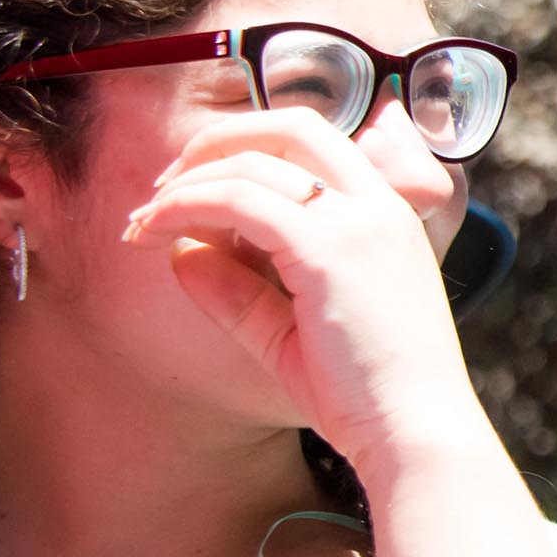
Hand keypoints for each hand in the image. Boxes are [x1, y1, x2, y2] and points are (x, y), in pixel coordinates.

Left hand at [121, 110, 483, 464]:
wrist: (414, 432)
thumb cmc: (365, 395)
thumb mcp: (292, 332)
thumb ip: (240, 290)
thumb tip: (180, 250)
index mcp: (388, 215)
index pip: (318, 142)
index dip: (248, 147)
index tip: (196, 187)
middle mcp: (377, 205)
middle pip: (290, 124)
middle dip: (216, 140)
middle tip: (164, 183)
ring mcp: (357, 222)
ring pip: (252, 162)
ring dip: (185, 183)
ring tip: (142, 222)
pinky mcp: (327, 250)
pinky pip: (238, 202)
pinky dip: (185, 207)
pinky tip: (153, 234)